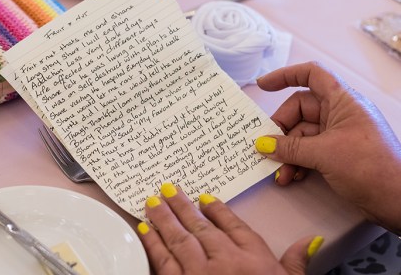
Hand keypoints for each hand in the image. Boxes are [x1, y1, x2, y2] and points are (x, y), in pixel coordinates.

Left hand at [137, 182, 321, 274]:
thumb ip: (296, 261)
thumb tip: (310, 240)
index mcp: (254, 258)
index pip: (233, 225)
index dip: (217, 209)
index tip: (205, 197)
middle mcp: (226, 261)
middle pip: (201, 227)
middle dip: (182, 206)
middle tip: (168, 189)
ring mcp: (201, 274)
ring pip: (179, 239)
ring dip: (164, 219)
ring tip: (152, 202)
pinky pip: (164, 262)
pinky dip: (153, 244)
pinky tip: (145, 230)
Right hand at [256, 61, 400, 233]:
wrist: (398, 201)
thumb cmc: (370, 168)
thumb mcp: (324, 154)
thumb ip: (290, 147)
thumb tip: (262, 144)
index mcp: (343, 101)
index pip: (311, 75)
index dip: (285, 76)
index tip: (263, 86)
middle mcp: (340, 113)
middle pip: (299, 110)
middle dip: (281, 129)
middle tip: (266, 146)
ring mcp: (339, 134)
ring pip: (301, 134)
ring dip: (287, 153)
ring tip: (280, 172)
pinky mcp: (338, 154)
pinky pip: (309, 151)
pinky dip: (297, 162)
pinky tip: (290, 177)